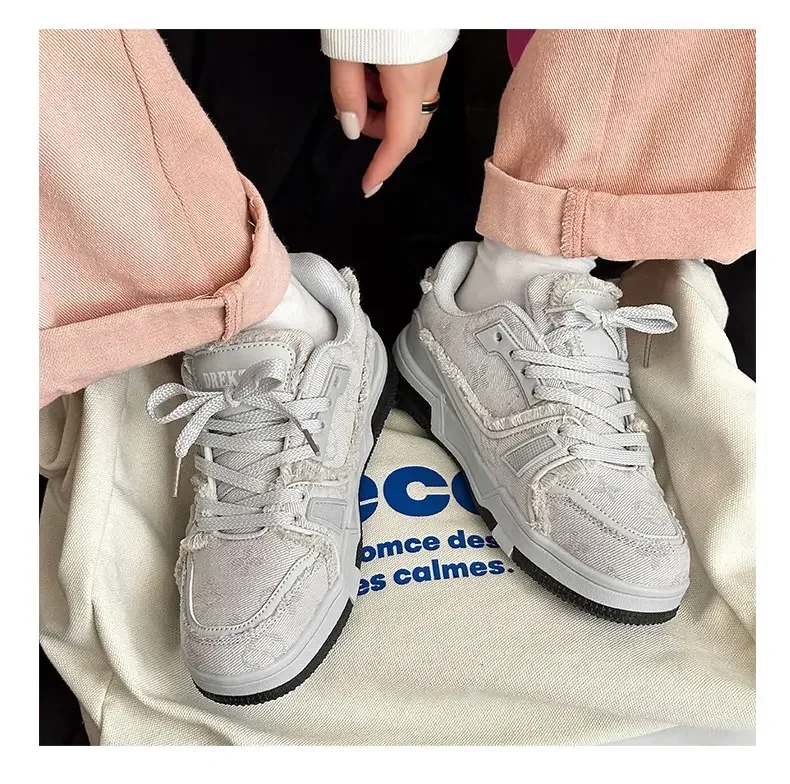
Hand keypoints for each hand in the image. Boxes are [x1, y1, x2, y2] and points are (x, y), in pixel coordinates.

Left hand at [329, 55, 447, 195]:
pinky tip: (374, 67)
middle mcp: (431, 73)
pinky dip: (394, 90)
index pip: (399, 139)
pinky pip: (418, 85)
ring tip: (360, 80)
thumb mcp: (343, 45)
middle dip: (380, 133)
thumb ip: (346, 91)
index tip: (368, 186)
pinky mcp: (434, 49)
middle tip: (352, 114)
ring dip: (386, 109)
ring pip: (415, 108)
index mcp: (409, 78)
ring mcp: (437, 60)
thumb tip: (352, 128)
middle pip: (411, 128)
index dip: (383, 167)